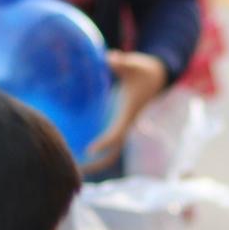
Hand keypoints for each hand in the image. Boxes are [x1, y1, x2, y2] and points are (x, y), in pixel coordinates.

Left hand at [82, 50, 168, 174]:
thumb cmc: (144, 70)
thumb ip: (122, 62)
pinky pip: (106, 142)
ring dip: (93, 162)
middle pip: (112, 153)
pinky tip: (74, 148)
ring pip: (109, 152)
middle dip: (96, 164)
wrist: (157, 76)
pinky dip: (93, 150)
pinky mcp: (119, 124)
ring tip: (71, 167)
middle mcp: (126, 125)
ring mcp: (123, 127)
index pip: (117, 134)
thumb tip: (110, 58)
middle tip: (75, 172)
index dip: (104, 143)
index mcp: (129, 115)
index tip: (89, 149)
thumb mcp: (135, 64)